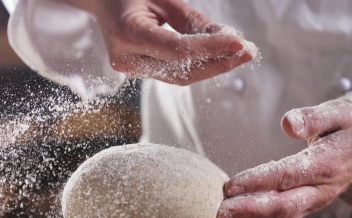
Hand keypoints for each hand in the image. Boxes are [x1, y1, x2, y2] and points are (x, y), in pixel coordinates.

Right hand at [70, 0, 254, 84]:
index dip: (211, 48)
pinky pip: (173, 72)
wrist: (102, 1)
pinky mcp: (139, 70)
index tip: (240, 42)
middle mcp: (126, 58)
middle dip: (218, 62)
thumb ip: (192, 20)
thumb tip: (228, 39)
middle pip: (181, 71)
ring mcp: (131, 68)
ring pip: (180, 77)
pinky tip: (220, 55)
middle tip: (250, 51)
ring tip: (241, 54)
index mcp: (127, 33)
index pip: (177, 50)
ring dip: (213, 66)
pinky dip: (199, 65)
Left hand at [216, 100, 351, 217]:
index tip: (231, 185)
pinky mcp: (308, 204)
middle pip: (283, 205)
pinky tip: (237, 215)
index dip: (258, 181)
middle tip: (220, 210)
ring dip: (251, 217)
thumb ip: (312, 117)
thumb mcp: (337, 113)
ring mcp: (315, 200)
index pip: (287, 175)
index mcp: (327, 164)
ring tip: (222, 215)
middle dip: (249, 209)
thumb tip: (288, 124)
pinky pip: (283, 215)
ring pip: (282, 215)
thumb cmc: (345, 127)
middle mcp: (322, 189)